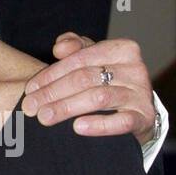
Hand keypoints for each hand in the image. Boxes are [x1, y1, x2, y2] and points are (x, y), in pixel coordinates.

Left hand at [21, 32, 157, 145]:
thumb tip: (59, 48)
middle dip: (53, 92)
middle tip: (31, 107)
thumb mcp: (92, 58)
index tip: (30, 89)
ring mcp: (141, 94)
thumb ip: (74, 47)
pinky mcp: (145, 118)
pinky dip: (99, 125)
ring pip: (99, 97)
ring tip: (45, 117)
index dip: (51, 74)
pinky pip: (122, 121)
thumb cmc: (108, 79)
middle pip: (85, 78)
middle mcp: (135, 69)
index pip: (79, 59)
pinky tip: (78, 127)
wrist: (138, 109)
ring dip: (67, 107)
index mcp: (121, 49)